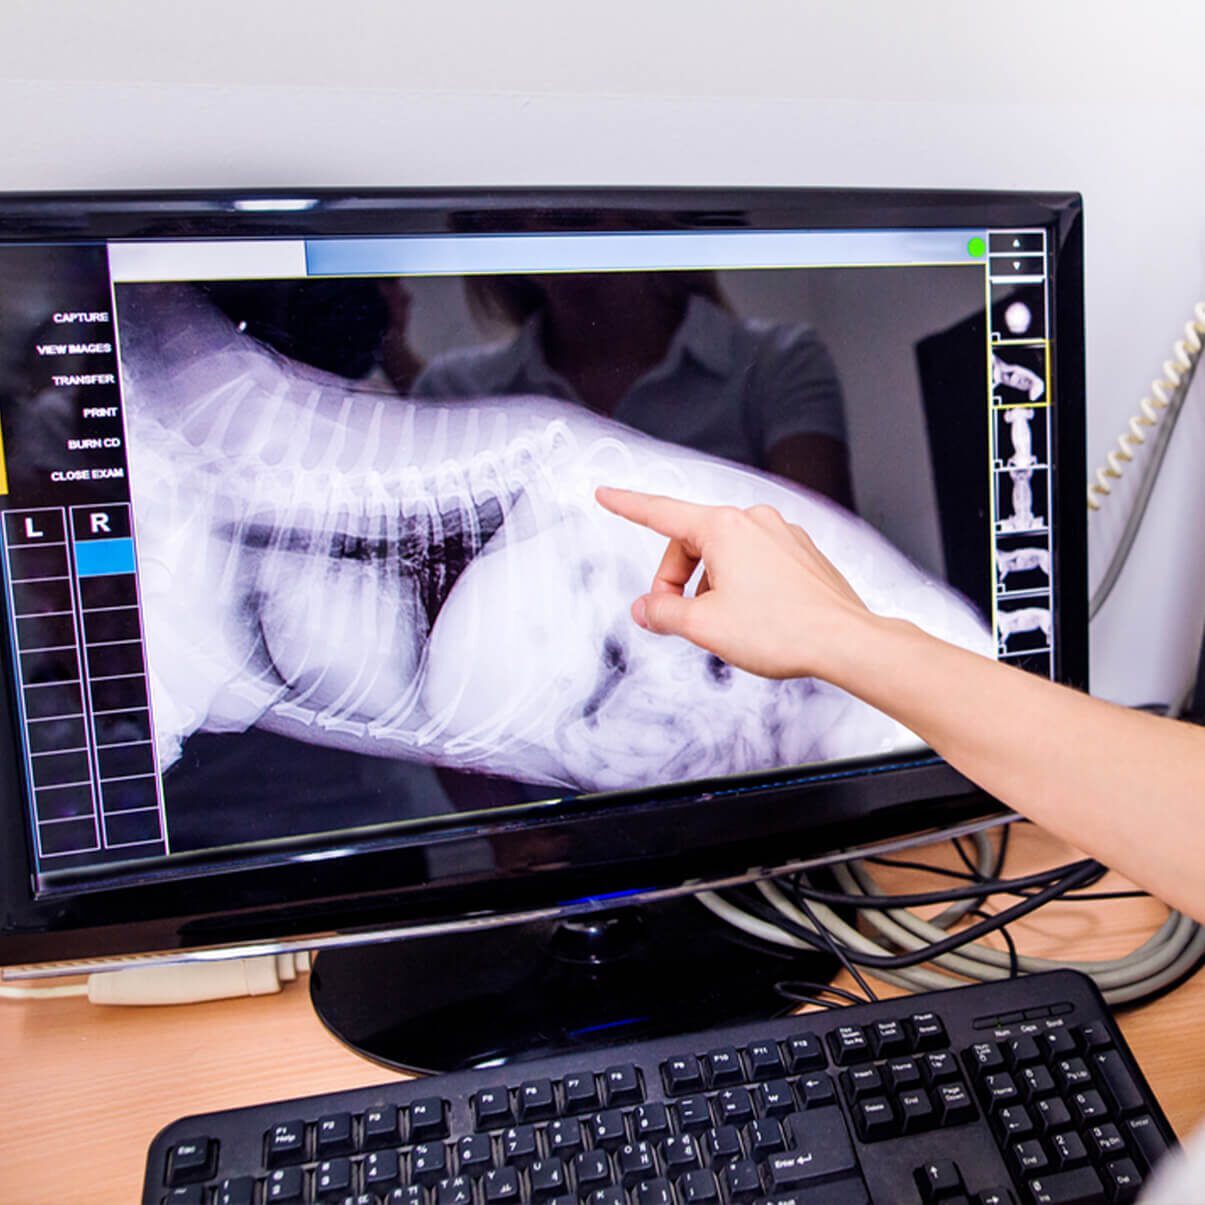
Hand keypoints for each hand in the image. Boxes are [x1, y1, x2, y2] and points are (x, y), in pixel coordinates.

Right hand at [595, 486, 873, 681]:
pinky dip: (741, 585)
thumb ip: (663, 613)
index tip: (606, 494)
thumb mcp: (704, 626)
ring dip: (710, 586)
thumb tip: (645, 609)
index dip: (627, 505)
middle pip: (692, 542)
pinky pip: (754, 562)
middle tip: (678, 619)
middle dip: (677, 579)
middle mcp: (754, 521)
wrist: (845, 641)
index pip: (661, 513)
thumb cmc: (781, 630)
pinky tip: (753, 618)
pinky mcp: (801, 553)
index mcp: (723, 527)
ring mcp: (781, 535)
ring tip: (724, 625)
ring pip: (725, 555)